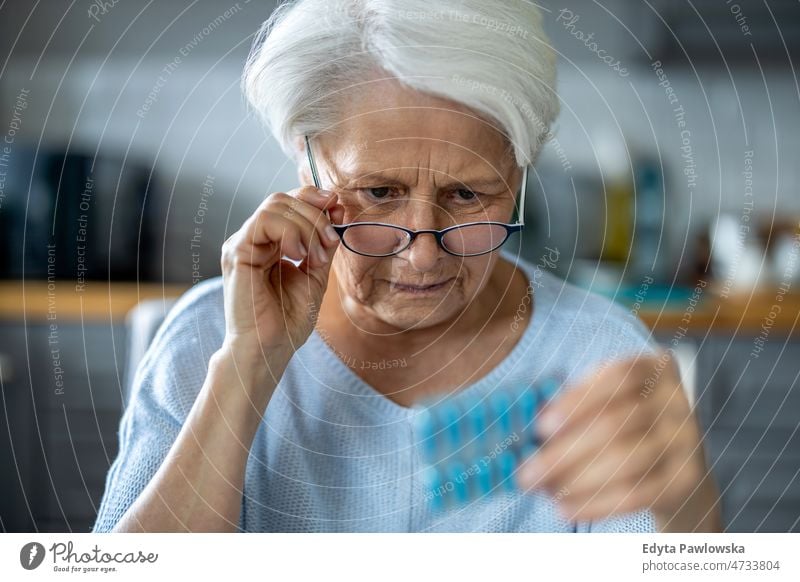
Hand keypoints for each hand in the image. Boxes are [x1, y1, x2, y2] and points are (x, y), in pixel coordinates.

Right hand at [220, 186, 342, 362]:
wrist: (269, 348)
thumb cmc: (288, 320)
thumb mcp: (316, 274)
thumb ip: (323, 243)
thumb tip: (336, 208)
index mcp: (270, 242)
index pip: (289, 201)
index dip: (315, 199)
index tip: (338, 210)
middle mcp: (253, 239)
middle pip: (284, 199)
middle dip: (316, 215)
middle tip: (331, 242)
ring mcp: (242, 243)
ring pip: (275, 204)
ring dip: (306, 225)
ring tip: (315, 256)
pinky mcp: (237, 252)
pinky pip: (264, 221)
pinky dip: (290, 232)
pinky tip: (298, 255)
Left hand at [517, 352, 720, 530]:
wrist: (678, 471)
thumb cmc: (627, 428)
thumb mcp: (608, 403)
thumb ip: (576, 408)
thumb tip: (533, 436)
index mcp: (655, 368)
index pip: (617, 376)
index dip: (577, 400)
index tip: (541, 427)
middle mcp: (677, 400)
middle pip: (615, 424)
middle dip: (563, 453)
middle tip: (527, 475)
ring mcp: (686, 440)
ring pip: (625, 461)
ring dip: (575, 480)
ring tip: (544, 491)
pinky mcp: (686, 479)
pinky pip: (637, 494)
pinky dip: (596, 504)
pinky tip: (567, 508)